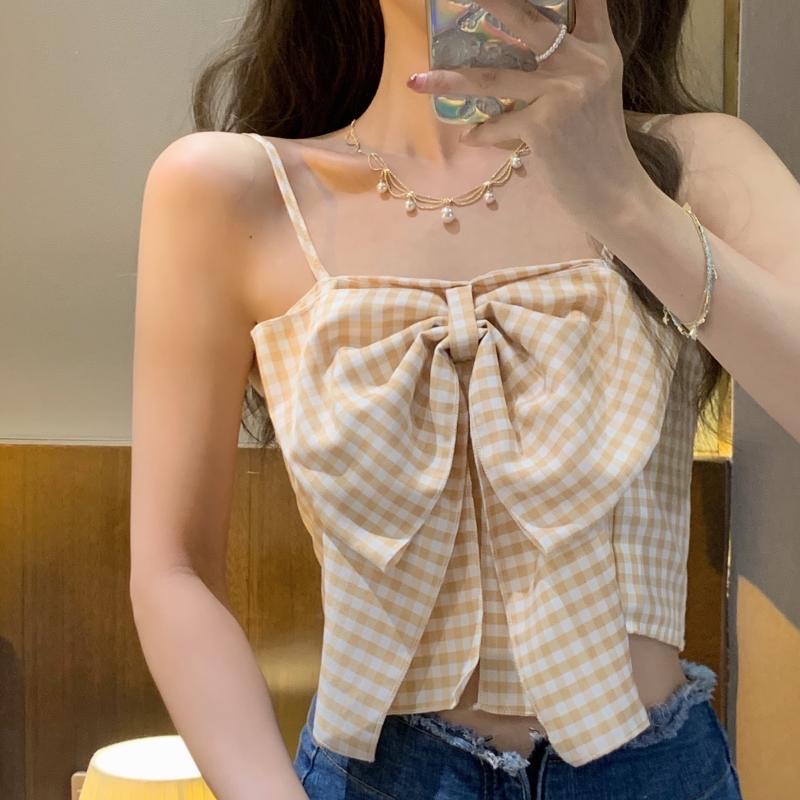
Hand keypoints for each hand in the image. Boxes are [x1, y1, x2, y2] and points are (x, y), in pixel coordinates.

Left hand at [406, 0, 655, 228]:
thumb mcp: (594, 91)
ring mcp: (564, 92)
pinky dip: (482, 133)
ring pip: (494, 77)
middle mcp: (585, 62)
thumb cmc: (597, 144)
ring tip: (415, 81)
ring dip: (450, 81)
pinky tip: (471, 137)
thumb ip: (568, 62)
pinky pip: (497, 124)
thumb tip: (515, 52)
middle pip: (528, 19)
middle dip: (491, 3)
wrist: (614, 192)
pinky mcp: (544, 126)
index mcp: (599, 48)